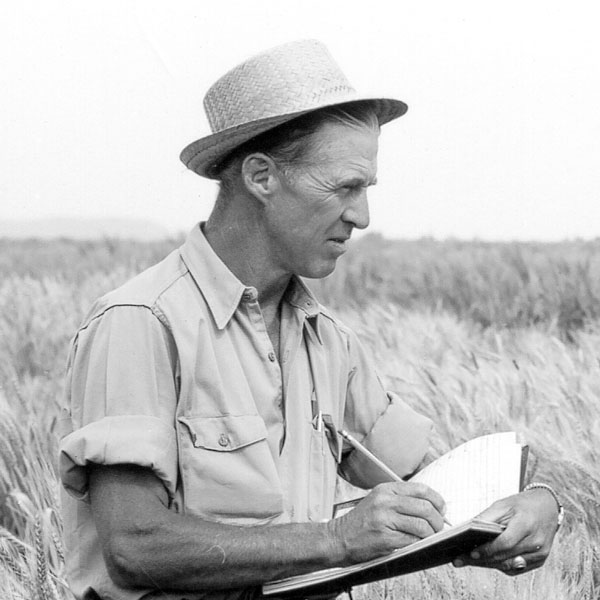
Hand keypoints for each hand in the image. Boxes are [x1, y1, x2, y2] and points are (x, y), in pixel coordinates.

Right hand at [327, 481, 446, 564]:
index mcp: (386, 489)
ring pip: (422, 525)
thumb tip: (431, 506)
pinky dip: (419, 543)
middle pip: (425, 507)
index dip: (437, 500)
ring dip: (431, 534)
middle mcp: (385, 501)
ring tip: (429, 537)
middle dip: (438, 520)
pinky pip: (412, 540)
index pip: (421, 489)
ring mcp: (384, 519)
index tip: (441, 509)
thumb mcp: (379, 501)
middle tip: (438, 527)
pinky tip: (417, 543)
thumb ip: (401, 500)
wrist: (339, 538)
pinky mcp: (385, 538)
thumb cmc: (361, 522)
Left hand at [453, 488, 559, 574]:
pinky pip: (516, 568)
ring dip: (488, 564)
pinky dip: (500, 565)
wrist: (547, 507)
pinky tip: (486, 561)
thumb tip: (467, 529)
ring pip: (509, 565)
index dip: (487, 549)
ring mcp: (540, 554)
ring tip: (468, 561)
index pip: (505, 543)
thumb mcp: (503, 504)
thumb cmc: (522, 504)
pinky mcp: (540, 560)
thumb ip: (487, 517)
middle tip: (460, 560)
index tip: (470, 553)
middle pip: (505, 557)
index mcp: (526, 524)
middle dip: (481, 560)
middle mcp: (536, 542)